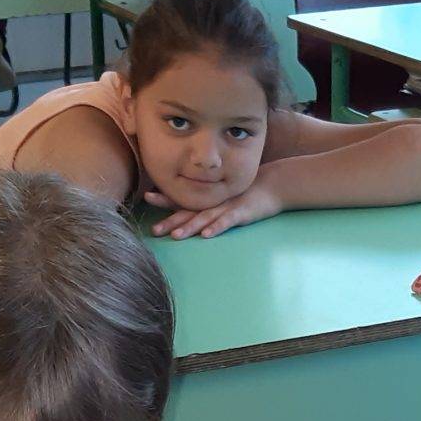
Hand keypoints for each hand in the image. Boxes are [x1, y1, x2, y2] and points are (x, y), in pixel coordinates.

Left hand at [145, 179, 282, 238]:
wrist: (273, 185)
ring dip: (189, 226)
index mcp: (207, 198)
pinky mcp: (242, 213)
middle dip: (170, 220)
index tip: (146, 197)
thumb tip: (187, 211)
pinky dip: (216, 228)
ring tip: (175, 235)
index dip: (164, 199)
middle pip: (188, 211)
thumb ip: (207, 202)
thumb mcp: (224, 196)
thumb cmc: (246, 193)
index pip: (182, 199)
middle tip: (154, 230)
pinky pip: (227, 221)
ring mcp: (226, 206)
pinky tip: (206, 235)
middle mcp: (213, 201)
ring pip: (204, 217)